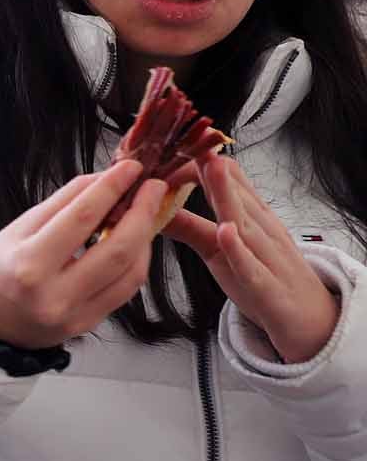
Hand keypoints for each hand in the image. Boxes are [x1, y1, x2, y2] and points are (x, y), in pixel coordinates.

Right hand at [0, 160, 165, 349]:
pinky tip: (134, 243)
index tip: (129, 169)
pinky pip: (125, 290)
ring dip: (144, 237)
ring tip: (145, 213)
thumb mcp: (18, 228)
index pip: (81, 218)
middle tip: (152, 188)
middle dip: (142, 213)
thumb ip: (62, 203)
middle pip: (117, 249)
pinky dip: (136, 261)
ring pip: (130, 272)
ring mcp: (76, 315)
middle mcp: (55, 294)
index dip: (110, 188)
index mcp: (30, 264)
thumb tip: (101, 180)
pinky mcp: (89, 324)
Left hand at [163, 155, 341, 362]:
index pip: (231, 181)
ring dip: (229, 196)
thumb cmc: (262, 275)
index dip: (203, 162)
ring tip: (212, 170)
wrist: (309, 318)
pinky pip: (252, 268)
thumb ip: (188, 224)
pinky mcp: (267, 288)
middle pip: (236, 196)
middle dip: (215, 169)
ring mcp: (266, 258)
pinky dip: (239, 251)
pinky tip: (226, 233)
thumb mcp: (219, 247)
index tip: (179, 143)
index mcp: (251, 217)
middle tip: (194, 142)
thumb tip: (151, 202)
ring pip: (246, 224)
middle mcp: (260, 231)